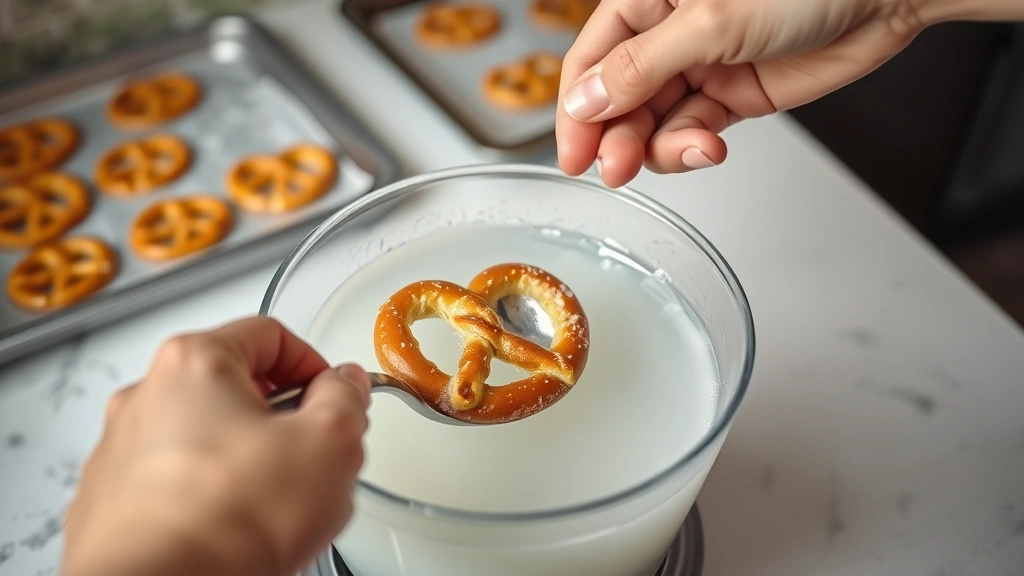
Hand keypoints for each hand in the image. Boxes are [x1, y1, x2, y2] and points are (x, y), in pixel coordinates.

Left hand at [62, 317, 369, 575]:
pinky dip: (211, 501)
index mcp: (194, 362)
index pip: (273, 336)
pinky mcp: (112, 504)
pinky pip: (178, 486)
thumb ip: (346, 398)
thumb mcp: (330, 442)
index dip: (317, 368)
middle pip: (238, 390)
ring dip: (249, 465)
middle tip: (311, 459)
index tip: (335, 402)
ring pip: (208, 441)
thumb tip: (343, 387)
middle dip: (284, 424)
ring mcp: (122, 452)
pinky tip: (237, 532)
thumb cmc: (226, 520)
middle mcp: (147, 397)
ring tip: (275, 507)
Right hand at [555, 0, 929, 186]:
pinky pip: (693, 131)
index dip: (577, 109)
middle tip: (616, 168)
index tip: (572, 153)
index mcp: (649, 0)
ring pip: (655, 123)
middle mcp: (667, 34)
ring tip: (686, 152)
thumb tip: (586, 100)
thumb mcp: (710, 21)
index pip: (591, 60)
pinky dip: (694, 146)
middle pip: (618, 99)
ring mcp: (700, 67)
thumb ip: (642, 66)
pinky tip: (708, 147)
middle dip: (617, 136)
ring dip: (660, 147)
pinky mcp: (732, 96)